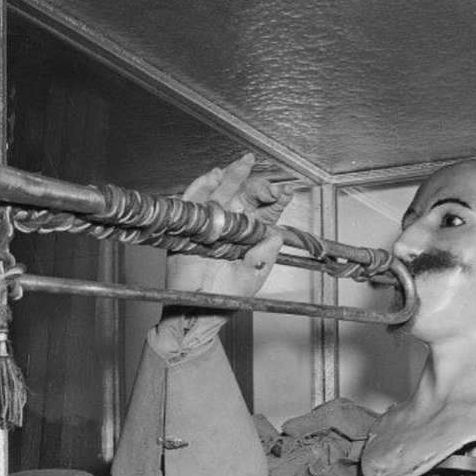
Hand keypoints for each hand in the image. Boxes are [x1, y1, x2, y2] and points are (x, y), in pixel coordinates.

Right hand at [165, 153, 292, 301]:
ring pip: (222, 191)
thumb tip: (275, 236)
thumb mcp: (251, 278)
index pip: (266, 212)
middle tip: (266, 185)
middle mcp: (232, 225)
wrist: (198, 310)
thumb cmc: (225, 297)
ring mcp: (211, 222)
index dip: (276, 200)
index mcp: (250, 236)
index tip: (286, 194)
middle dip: (257, 185)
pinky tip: (214, 176)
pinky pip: (194, 199)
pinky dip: (202, 186)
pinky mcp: (190, 224)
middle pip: (245, 196)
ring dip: (232, 176)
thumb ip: (264, 258)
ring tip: (243, 165)